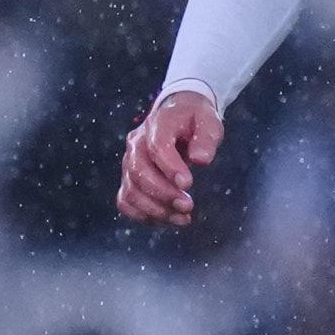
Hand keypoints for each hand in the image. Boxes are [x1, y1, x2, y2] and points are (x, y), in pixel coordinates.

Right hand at [115, 89, 223, 228]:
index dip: (170, 167)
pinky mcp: (129, 178)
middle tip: (188, 206)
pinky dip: (141, 214)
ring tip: (182, 218)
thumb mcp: (209, 121)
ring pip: (130, 189)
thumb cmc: (195, 119)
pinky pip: (125, 200)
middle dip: (163, 193)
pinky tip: (166, 219)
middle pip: (139, 171)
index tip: (188, 184)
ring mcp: (129, 162)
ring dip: (154, 209)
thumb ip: (206, 138)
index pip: (157, 147)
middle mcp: (136, 144)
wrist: (177, 115)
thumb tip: (201, 160)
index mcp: (157, 125)